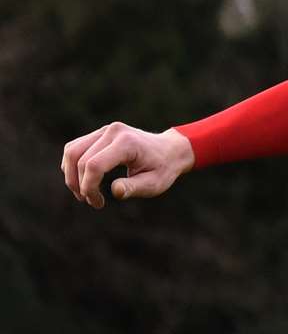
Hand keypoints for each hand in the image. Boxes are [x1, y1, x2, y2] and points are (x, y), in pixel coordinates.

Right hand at [63, 124, 193, 207]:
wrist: (171, 150)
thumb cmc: (163, 169)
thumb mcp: (154, 183)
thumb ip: (134, 187)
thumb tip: (115, 191)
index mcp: (127, 143)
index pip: (94, 165)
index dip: (89, 186)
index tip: (97, 203)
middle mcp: (112, 132)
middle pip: (80, 159)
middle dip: (80, 185)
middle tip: (93, 202)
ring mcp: (104, 130)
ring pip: (72, 152)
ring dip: (71, 176)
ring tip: (84, 194)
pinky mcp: (99, 133)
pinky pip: (75, 148)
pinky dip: (73, 166)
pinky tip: (83, 181)